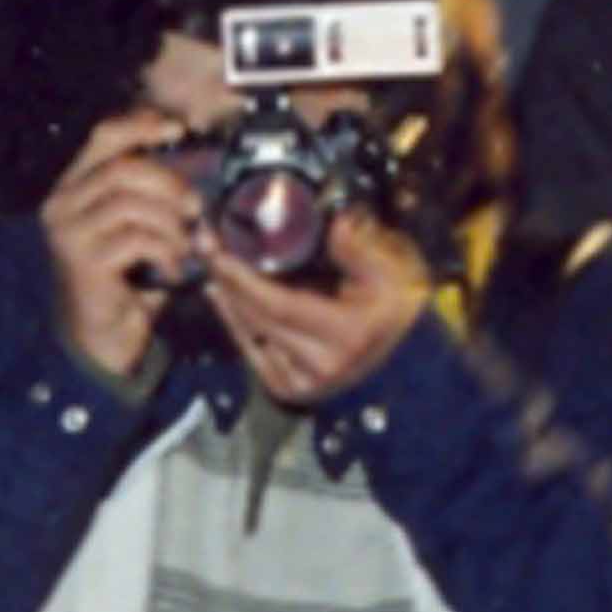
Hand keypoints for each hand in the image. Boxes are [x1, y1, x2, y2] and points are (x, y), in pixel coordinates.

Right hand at [39, 108, 202, 384]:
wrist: (99, 342)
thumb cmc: (122, 285)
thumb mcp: (134, 231)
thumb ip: (149, 199)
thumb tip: (194, 179)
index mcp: (71, 189)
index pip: (103, 137)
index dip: (141, 126)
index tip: (179, 129)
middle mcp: (61, 207)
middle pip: (123, 168)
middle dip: (169, 183)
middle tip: (195, 208)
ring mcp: (68, 234)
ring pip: (132, 202)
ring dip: (171, 224)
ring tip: (186, 248)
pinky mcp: (83, 262)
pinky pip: (138, 239)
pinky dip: (167, 252)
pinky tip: (174, 272)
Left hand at [204, 205, 437, 410]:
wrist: (405, 348)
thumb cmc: (395, 304)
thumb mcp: (392, 270)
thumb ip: (362, 248)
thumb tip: (339, 222)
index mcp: (346, 336)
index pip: (280, 306)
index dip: (244, 279)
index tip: (219, 251)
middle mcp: (321, 366)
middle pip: (258, 319)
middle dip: (227, 280)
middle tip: (206, 246)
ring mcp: (303, 383)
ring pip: (251, 335)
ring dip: (226, 298)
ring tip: (211, 263)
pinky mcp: (290, 389)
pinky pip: (252, 350)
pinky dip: (235, 322)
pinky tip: (222, 295)